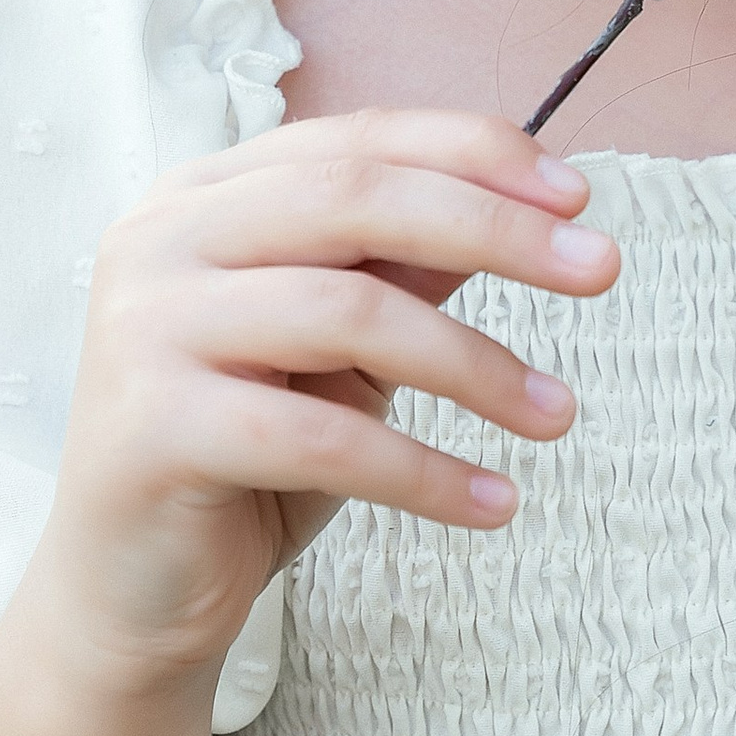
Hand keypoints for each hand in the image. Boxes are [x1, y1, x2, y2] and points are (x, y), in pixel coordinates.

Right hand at [27, 110, 618, 693]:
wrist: (134, 593)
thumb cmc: (252, 455)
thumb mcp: (342, 348)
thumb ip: (406, 270)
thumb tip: (535, 212)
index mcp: (203, 195)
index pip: (356, 142)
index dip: (475, 155)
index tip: (580, 198)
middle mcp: (162, 240)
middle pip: (355, 201)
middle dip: (495, 229)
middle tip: (601, 270)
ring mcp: (145, 328)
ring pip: (348, 313)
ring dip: (476, 364)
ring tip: (557, 416)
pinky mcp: (153, 429)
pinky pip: (322, 438)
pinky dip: (426, 471)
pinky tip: (493, 504)